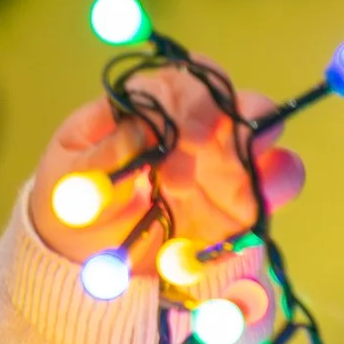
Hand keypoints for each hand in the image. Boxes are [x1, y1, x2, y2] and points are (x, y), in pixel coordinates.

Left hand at [27, 61, 304, 265]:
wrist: (83, 260)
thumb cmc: (71, 203)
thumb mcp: (68, 179)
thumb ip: (102, 155)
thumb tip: (142, 128)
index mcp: (143, 108)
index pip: (176, 83)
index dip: (189, 100)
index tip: (191, 135)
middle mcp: (188, 124)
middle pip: (229, 96)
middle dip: (235, 117)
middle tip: (219, 155)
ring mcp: (218, 158)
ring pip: (261, 132)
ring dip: (259, 151)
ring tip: (237, 186)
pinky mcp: (240, 197)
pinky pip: (274, 181)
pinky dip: (275, 186)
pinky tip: (259, 203)